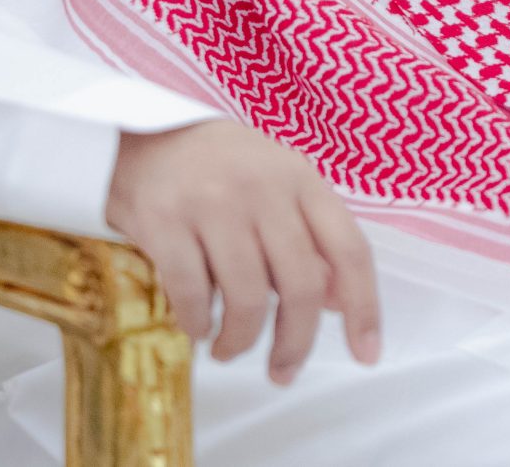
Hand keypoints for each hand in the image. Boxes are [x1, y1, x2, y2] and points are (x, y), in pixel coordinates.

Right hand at [106, 122, 381, 383]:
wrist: (143, 139)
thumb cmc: (222, 170)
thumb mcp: (279, 187)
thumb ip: (312, 239)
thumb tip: (340, 303)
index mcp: (302, 180)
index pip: (350, 250)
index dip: (364, 308)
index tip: (367, 354)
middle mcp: (265, 189)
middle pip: (301, 285)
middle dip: (295, 342)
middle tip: (282, 371)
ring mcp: (214, 203)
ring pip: (248, 298)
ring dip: (240, 341)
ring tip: (228, 348)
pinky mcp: (164, 221)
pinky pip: (191, 294)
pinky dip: (198, 325)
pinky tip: (198, 328)